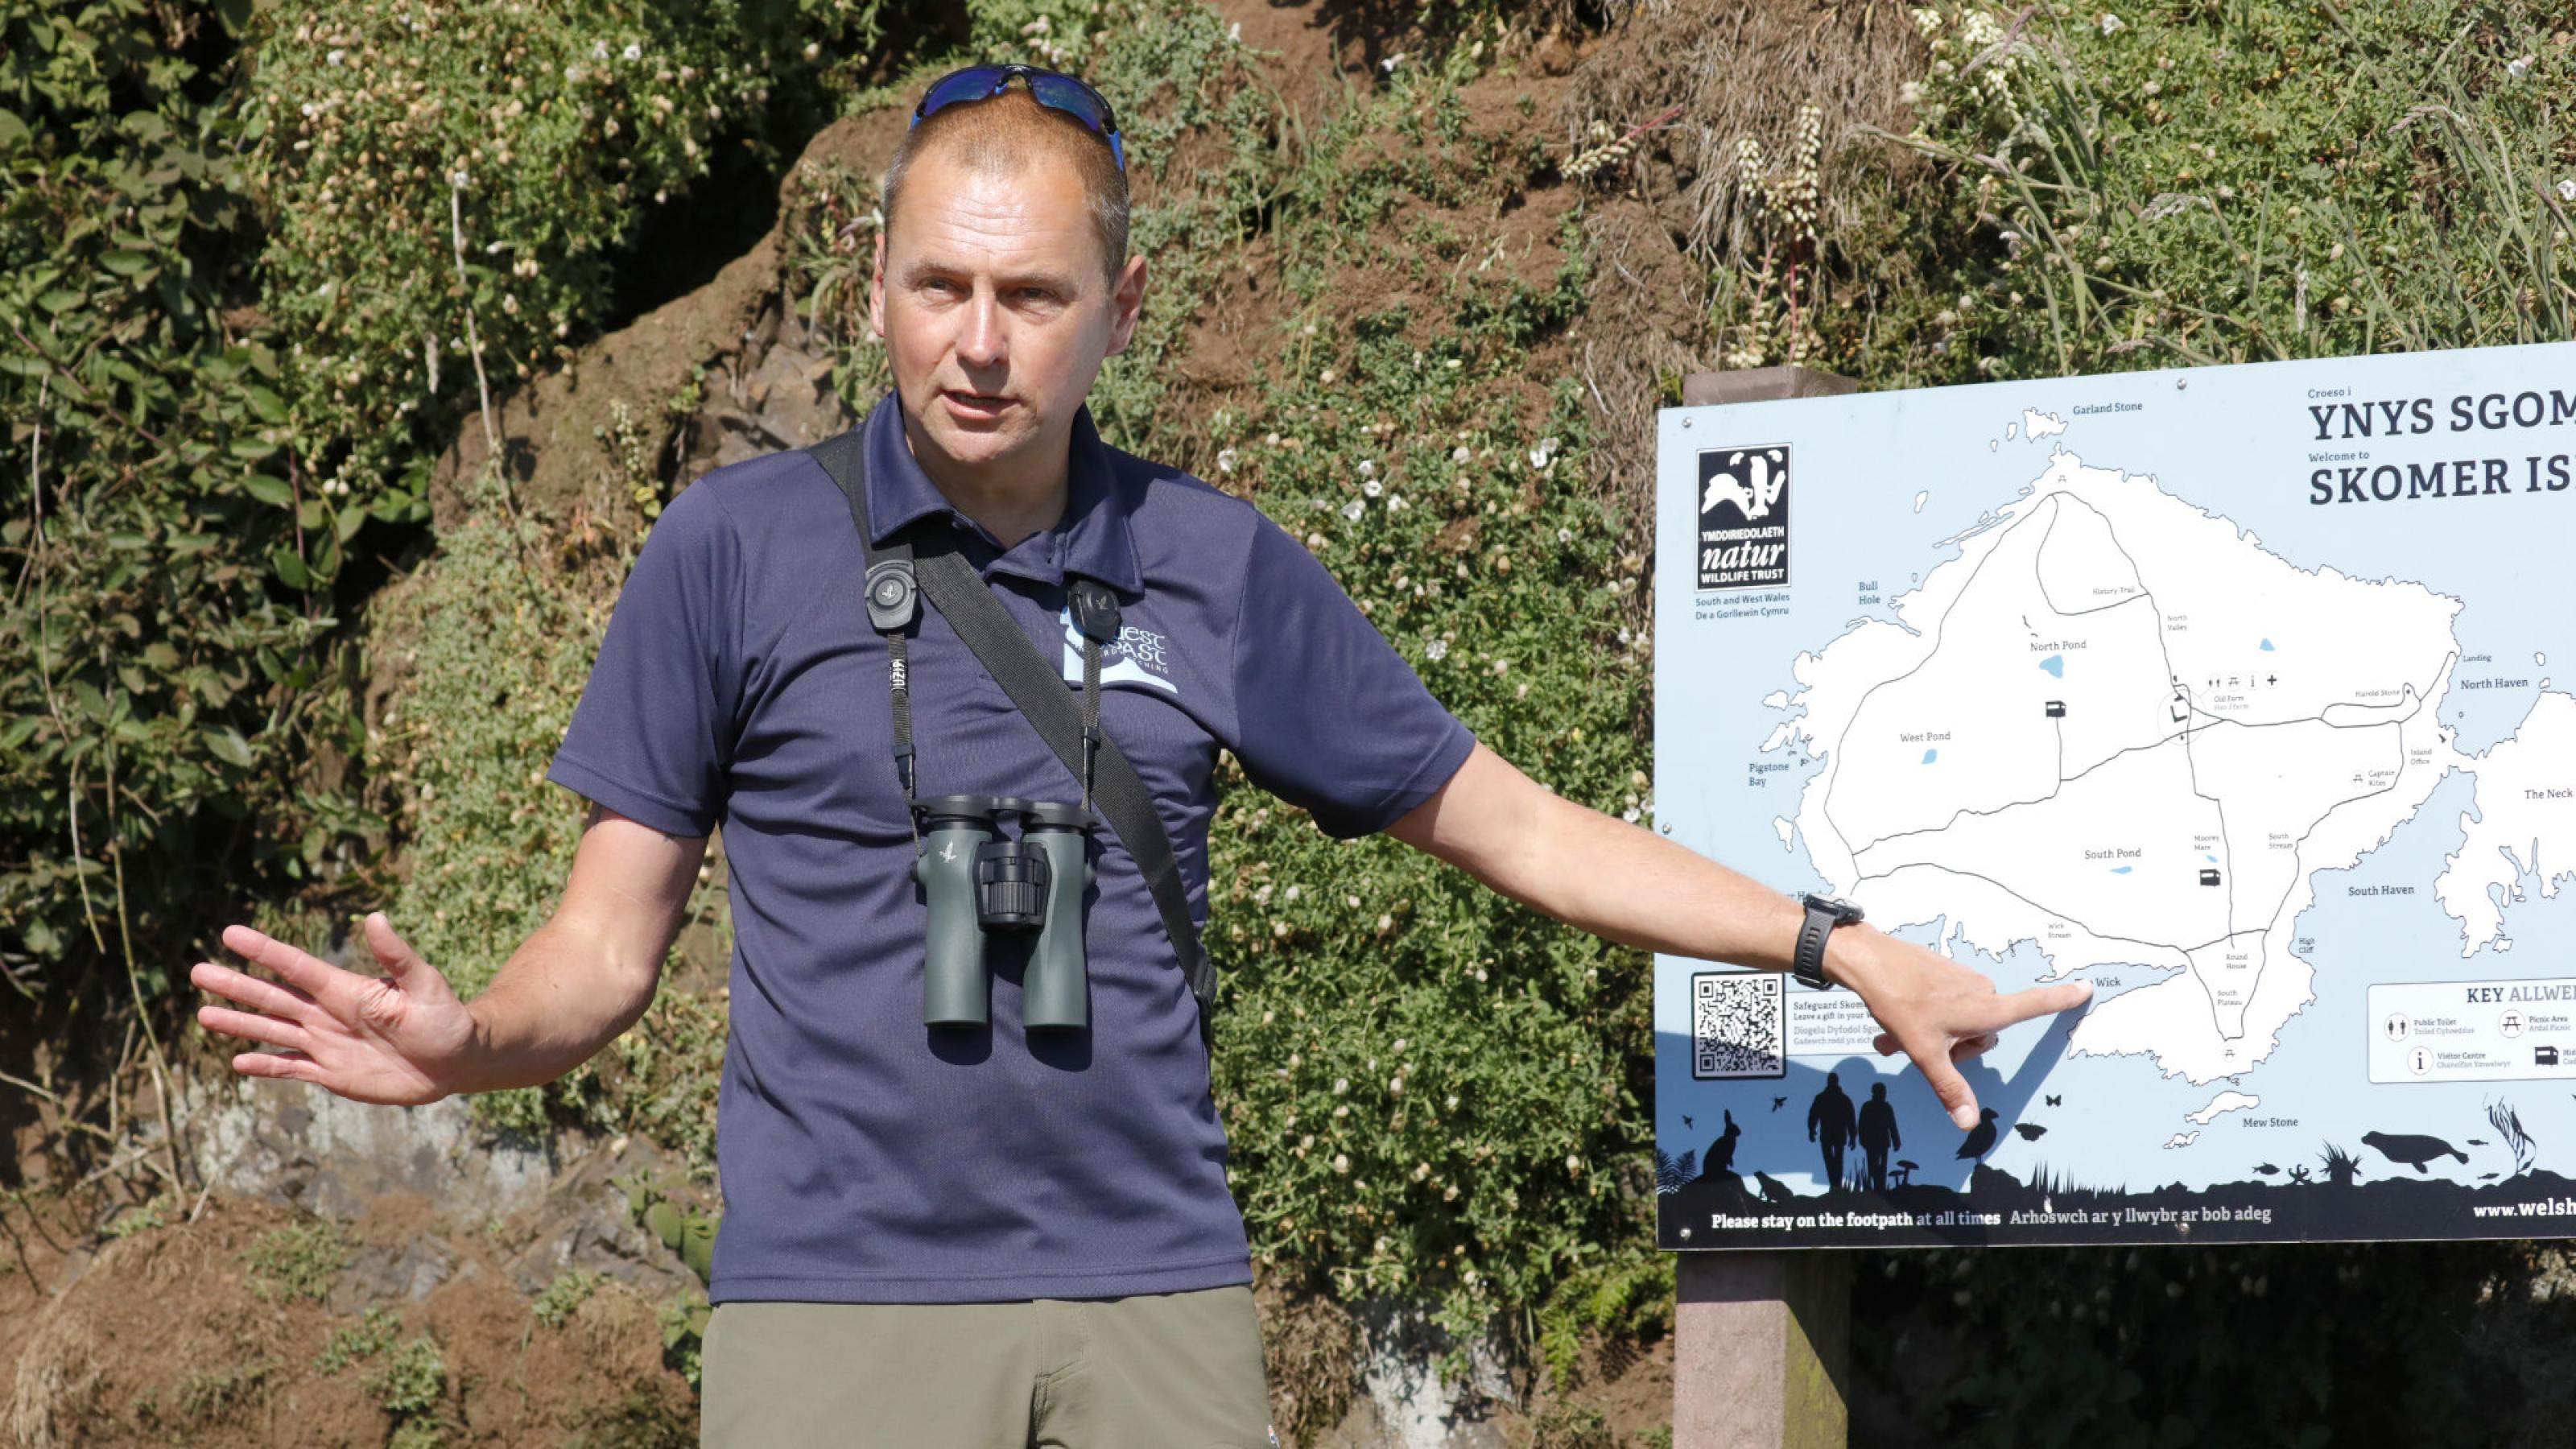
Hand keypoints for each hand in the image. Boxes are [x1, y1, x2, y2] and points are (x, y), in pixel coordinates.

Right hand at [191, 912, 478, 1105]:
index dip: (264, 950)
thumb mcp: (425, 984)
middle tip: (197, 971)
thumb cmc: (445, 1018)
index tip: (230, 933)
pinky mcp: (332, 1073)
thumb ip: (398, 957)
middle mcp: (329, 1014)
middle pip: (273, 997)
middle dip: (236, 985)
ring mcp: (327, 1044)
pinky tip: (237, 1061)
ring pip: (273, 1032)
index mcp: (346, 989)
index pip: (296, 966)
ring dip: (239, 1024)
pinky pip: (291, 1068)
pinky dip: (265, 1066)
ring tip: (204, 1013)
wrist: (455, 1061)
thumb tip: (375, 918)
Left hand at [1826, 923, 2092, 1130]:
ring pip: (1961, 1021)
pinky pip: (1947, 1004)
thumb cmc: (1899, 1004)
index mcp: (1985, 1009)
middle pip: (1981, 1034)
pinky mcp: (1946, 972)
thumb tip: (1968, 1123)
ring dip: (1934, 1035)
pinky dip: (1926, 1020)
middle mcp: (1981, 991)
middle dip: (1952, 1048)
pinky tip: (1897, 1023)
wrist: (1868, 961)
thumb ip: (1950, 1088)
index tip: (2087, 987)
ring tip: (1897, 1037)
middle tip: (1916, 1047)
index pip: (2033, 1005)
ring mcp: (1963, 979)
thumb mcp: (1925, 1053)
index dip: (2060, 999)